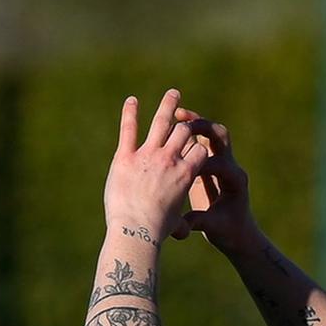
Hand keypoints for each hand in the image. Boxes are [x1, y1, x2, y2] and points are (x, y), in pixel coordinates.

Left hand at [102, 91, 214, 244]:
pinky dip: (130, 113)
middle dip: (188, 123)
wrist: (136, 230)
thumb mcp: (175, 225)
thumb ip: (180, 222)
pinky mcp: (125, 157)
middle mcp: (170, 159)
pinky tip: (131, 100)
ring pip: (161, 122)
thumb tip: (182, 232)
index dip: (200, 147)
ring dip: (168, 106)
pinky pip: (129, 129)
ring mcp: (148, 155)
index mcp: (187, 174)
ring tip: (173, 94)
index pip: (200, 150)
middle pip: (184, 132)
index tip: (197, 144)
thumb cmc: (158, 231)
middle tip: (186, 116)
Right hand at [172, 103, 258, 250]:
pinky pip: (201, 141)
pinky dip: (189, 131)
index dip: (202, 164)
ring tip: (177, 114)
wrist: (237, 233)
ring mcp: (222, 162)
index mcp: (235, 181)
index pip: (219, 164)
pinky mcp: (211, 162)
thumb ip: (199, 222)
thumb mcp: (213, 228)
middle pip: (221, 138)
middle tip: (184, 122)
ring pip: (211, 133)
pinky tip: (172, 124)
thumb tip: (183, 224)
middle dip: (203, 128)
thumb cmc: (227, 232)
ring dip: (196, 123)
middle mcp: (231, 167)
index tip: (184, 167)